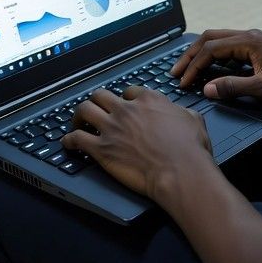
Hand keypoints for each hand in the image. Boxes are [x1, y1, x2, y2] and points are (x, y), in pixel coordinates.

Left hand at [61, 87, 213, 201]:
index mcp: (149, 99)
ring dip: (78, 116)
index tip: (122, 107)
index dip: (124, 99)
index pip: (128, 91)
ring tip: (77, 123)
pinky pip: (76, 139)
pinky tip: (68, 143)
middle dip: (97, 102)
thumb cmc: (189, 149)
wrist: (180, 171)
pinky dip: (69, 140)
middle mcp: (127, 109)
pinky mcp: (102, 149)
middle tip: (95, 111)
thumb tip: (182, 113)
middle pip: (101, 95)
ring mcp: (112, 128)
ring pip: (84, 110)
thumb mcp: (193, 119)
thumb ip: (182, 112)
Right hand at [171, 28, 261, 102]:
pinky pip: (228, 45)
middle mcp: (249, 35)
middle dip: (191, 54)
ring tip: (187, 68)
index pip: (211, 49)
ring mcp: (254, 39)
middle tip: (175, 71)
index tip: (183, 81)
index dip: (194, 65)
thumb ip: (234, 87)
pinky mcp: (257, 46)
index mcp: (249, 41)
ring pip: (218, 39)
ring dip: (201, 53)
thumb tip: (208, 89)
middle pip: (210, 38)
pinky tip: (209, 67)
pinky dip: (213, 55)